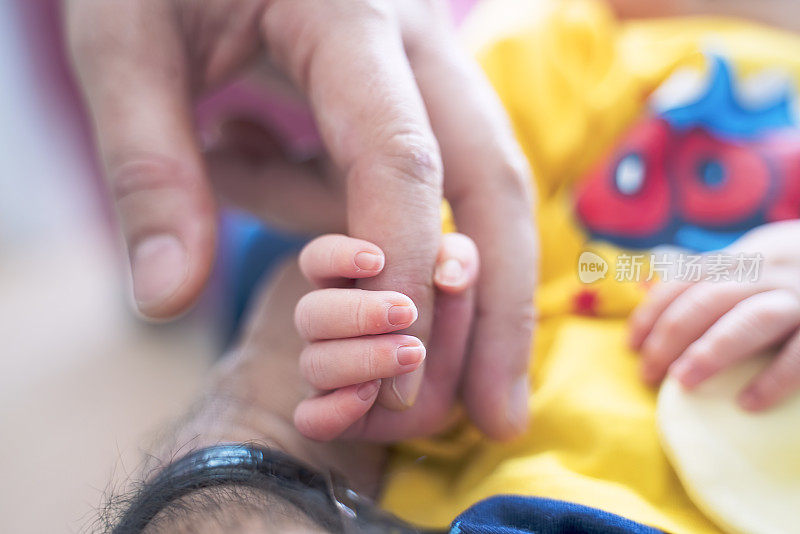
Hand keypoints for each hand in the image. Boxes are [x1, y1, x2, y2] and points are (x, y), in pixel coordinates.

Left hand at [66, 0, 535, 438]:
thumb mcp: (125, 41)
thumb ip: (148, 166)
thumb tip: (168, 298)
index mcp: (352, 13)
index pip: (403, 160)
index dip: (403, 276)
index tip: (389, 380)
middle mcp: (415, 37)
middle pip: (494, 178)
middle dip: (499, 301)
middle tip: (498, 411)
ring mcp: (422, 59)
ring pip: (470, 177)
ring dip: (397, 243)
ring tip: (227, 152)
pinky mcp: (408, 82)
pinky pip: (412, 168)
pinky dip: (346, 199)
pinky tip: (234, 135)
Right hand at [293, 233, 478, 440]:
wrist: (458, 386)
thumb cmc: (449, 324)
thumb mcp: (462, 289)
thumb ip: (460, 266)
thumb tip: (449, 274)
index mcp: (347, 285)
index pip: (316, 260)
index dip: (335, 256)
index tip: (377, 260)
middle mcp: (328, 329)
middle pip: (309, 312)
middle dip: (357, 312)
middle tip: (406, 312)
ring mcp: (327, 374)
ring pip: (313, 362)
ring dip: (361, 358)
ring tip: (411, 354)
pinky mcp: (333, 416)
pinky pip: (311, 419)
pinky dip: (334, 409)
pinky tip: (369, 395)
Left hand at [630, 221, 799, 410]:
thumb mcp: (763, 254)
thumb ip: (721, 272)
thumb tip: (656, 291)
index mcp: (748, 255)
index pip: (686, 279)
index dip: (653, 311)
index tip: (632, 343)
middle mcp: (773, 270)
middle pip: (708, 300)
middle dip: (669, 336)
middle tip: (646, 373)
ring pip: (749, 319)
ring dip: (710, 351)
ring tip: (681, 383)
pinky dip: (773, 378)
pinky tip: (747, 403)